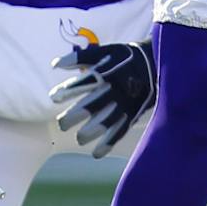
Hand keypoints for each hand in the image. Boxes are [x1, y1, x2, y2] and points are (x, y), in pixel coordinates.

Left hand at [50, 41, 156, 157]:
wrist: (153, 63)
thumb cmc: (122, 58)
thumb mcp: (103, 51)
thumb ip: (79, 58)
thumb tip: (54, 65)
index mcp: (105, 73)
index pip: (82, 84)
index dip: (66, 91)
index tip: (54, 98)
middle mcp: (113, 89)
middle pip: (90, 106)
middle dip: (73, 117)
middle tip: (62, 124)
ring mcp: (123, 103)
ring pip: (105, 122)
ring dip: (89, 132)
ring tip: (79, 138)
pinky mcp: (132, 114)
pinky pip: (120, 131)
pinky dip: (108, 143)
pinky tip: (95, 154)